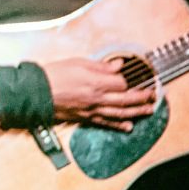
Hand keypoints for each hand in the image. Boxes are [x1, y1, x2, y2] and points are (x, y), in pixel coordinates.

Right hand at [42, 57, 156, 131]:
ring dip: (137, 112)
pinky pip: (105, 123)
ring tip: (149, 110)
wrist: (34, 92)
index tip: (144, 78)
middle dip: (143, 98)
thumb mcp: (77, 63)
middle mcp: (97, 98)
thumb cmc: (53, 76)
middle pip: (126, 99)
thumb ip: (100, 66)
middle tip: (154, 96)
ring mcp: (91, 110)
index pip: (123, 83)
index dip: (136, 81)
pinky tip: (128, 126)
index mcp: (96, 82)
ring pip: (120, 113)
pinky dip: (118, 125)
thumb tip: (118, 66)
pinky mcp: (84, 118)